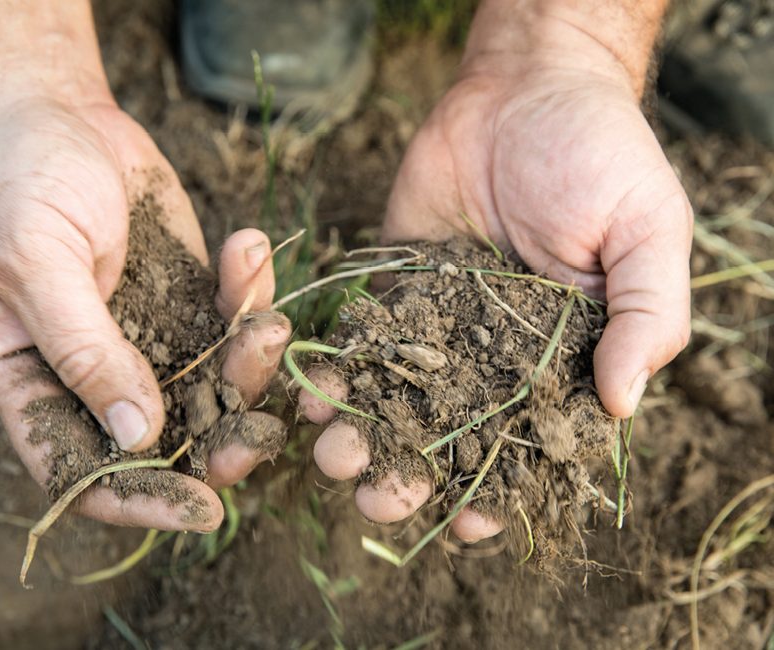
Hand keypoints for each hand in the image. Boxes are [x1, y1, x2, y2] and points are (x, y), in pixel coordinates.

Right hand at [0, 95, 289, 531]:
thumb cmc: (18, 184)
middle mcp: (94, 374)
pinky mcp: (188, 299)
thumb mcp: (35, 264)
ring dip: (249, 365)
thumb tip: (137, 435)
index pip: (81, 470)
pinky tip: (249, 247)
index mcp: (32, 383)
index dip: (137, 499)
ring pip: (212, 386)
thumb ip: (83, 350)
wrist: (53, 113)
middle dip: (218, 444)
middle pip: (163, 442)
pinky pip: (232, 320)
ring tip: (266, 322)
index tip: (199, 511)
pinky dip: (250, 294)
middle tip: (262, 435)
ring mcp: (147, 339)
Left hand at [306, 29, 691, 541]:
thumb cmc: (602, 156)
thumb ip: (641, 317)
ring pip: (399, 397)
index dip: (505, 491)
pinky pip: (364, 338)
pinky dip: (338, 370)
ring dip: (365, 434)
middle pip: (453, 434)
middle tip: (378, 499)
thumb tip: (620, 405)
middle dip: (415, 473)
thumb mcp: (646, 234)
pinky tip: (312, 398)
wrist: (526, 86)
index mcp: (566, 357)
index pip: (535, 444)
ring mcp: (445, 324)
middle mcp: (500, 354)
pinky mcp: (398, 287)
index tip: (469, 528)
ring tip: (333, 458)